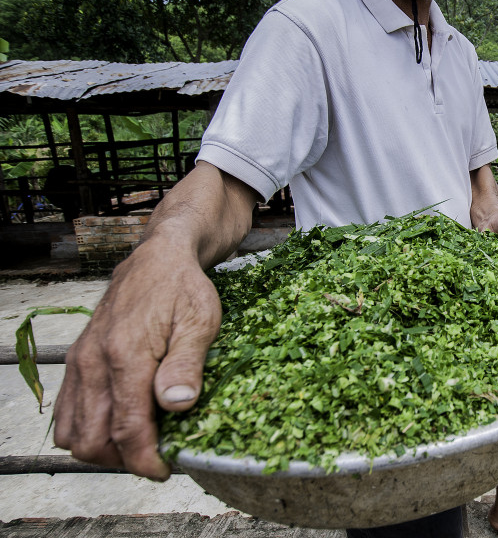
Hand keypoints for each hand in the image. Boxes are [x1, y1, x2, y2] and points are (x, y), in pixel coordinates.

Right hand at [53, 241, 221, 479]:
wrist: (157, 258)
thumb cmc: (184, 289)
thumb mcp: (200, 321)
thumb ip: (187, 365)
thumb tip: (178, 406)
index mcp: (126, 356)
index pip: (126, 428)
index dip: (145, 460)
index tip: (165, 469)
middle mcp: (94, 363)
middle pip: (92, 440)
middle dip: (123, 460)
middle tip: (156, 457)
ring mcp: (80, 362)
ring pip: (73, 432)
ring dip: (102, 448)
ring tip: (138, 444)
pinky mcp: (76, 361)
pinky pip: (66, 412)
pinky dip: (86, 429)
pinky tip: (116, 424)